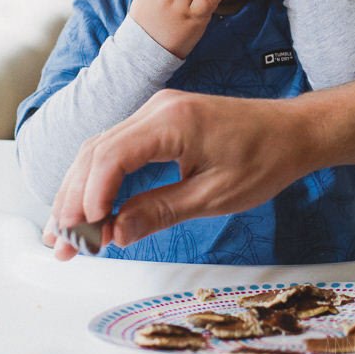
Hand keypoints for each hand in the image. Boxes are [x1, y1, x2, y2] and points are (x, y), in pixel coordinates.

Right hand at [48, 88, 315, 260]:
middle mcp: (158, 109)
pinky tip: (90, 210)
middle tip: (62, 245)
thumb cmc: (265, 158)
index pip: (111, 156)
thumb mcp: (214, 196)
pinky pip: (118, 147)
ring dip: (79, 191)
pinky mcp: (160, 121)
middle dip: (73, 200)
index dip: (90, 197)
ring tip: (64, 236)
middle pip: (96, 152)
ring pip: (100, 150)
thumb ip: (160, 211)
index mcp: (173, 122)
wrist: (292, 131)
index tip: (84, 233)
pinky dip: (100, 179)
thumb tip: (115, 234)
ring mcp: (157, 112)